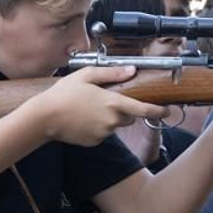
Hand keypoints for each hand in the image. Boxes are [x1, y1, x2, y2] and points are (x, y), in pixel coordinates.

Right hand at [36, 66, 169, 145]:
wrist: (44, 117)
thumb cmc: (63, 94)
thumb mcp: (86, 76)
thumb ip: (112, 73)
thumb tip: (132, 70)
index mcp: (113, 103)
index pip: (143, 109)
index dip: (159, 111)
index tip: (167, 110)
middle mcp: (112, 120)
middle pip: (129, 117)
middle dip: (123, 110)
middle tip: (104, 101)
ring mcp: (104, 133)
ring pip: (114, 125)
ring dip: (108, 118)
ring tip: (88, 109)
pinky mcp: (95, 142)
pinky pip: (103, 134)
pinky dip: (97, 127)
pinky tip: (83, 119)